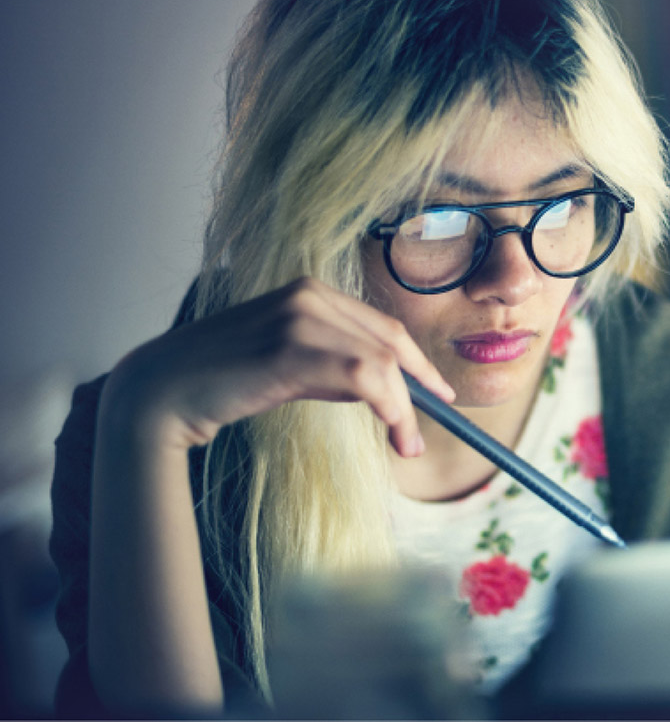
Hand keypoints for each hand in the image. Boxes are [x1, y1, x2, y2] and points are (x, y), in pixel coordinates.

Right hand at [107, 277, 453, 457]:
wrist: (162, 390)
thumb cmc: (224, 381)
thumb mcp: (288, 363)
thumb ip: (332, 363)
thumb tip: (383, 389)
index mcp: (310, 291)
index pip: (383, 326)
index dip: (418, 361)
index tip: (439, 391)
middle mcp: (309, 295)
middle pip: (390, 341)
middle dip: (421, 384)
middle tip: (434, 425)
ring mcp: (298, 317)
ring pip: (381, 361)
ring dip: (404, 408)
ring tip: (408, 445)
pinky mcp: (289, 348)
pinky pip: (363, 377)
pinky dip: (390, 408)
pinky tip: (393, 434)